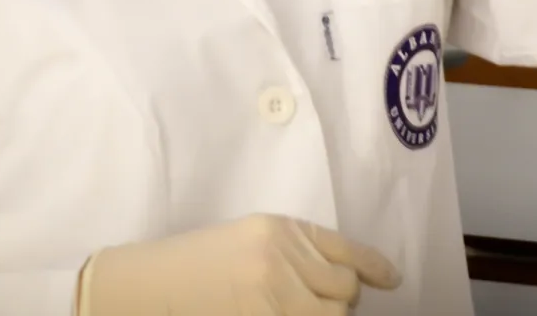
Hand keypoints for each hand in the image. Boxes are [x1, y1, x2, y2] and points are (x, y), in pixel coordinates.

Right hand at [78, 213, 400, 315]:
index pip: (345, 249)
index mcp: (279, 229)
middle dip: (341, 302)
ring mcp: (274, 297)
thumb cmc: (193, 265)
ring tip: (298, 311)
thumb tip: (341, 281)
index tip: (391, 280)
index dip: (373, 268)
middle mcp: (282, 259)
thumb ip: (293, 252)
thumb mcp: (248, 241)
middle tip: (320, 305)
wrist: (145, 288)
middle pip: (346, 291)